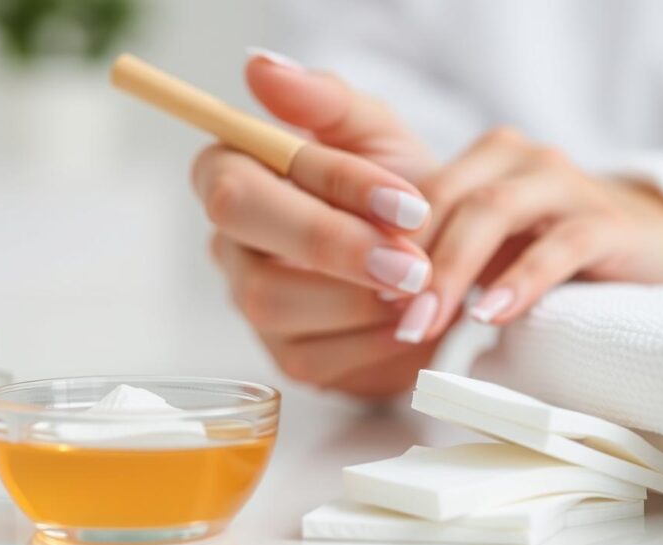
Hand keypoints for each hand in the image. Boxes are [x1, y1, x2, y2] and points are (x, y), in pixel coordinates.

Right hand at [193, 51, 439, 396]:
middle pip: (249, 260)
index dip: (330, 193)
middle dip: (338, 258)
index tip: (410, 202)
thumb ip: (323, 100)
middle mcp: (227, 243)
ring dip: (359, 303)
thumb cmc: (396, 187)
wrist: (434, 253)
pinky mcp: (284, 356)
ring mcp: (250, 303)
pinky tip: (407, 319)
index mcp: (231, 174)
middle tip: (413, 265)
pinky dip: (370, 342)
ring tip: (420, 288)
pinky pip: (311, 360)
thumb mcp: (374, 133)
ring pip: (275, 312)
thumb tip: (259, 66)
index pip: (247, 185)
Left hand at [395, 127, 662, 342]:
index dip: (385, 236)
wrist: (643, 247)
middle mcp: (521, 158)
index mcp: (484, 157)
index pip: (420, 188)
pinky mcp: (608, 222)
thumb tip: (375, 296)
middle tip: (391, 314)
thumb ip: (436, 253)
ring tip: (424, 322)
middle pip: (450, 197)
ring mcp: (566, 184)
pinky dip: (519, 281)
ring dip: (453, 269)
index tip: (361, 287)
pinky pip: (559, 246)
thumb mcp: (485, 244)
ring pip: (495, 212)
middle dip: (413, 259)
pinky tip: (489, 315)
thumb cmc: (543, 249)